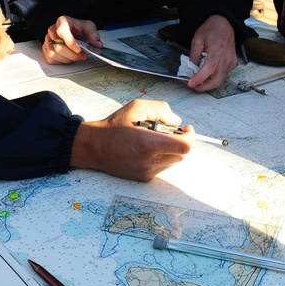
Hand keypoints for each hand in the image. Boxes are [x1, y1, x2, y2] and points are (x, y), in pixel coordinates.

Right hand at [42, 15, 101, 64]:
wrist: (73, 29)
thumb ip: (93, 34)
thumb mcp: (89, 27)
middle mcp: (53, 30)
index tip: (79, 49)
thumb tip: (97, 44)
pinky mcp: (46, 48)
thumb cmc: (78, 27)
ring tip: (75, 57)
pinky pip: (50, 59)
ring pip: (53, 54)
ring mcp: (48, 40)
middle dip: (72, 55)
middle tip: (82, 55)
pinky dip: (61, 61)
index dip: (70, 42)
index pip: (62, 32)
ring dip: (67, 59)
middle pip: (58, 47)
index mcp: (62, 21)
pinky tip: (68, 58)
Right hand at [71, 99, 192, 180]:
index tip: (186, 129)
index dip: (189, 136)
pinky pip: (162, 167)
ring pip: (173, 161)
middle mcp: (149, 162)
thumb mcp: (137, 107)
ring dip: (170, 149)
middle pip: (181, 154)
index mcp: (148, 144)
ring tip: (154, 138)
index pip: (184, 147)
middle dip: (179, 141)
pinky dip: (161, 156)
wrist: (94, 146)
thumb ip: (161, 110)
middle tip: (168, 130)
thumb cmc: (114, 125)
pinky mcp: (143, 178)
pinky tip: (147, 148)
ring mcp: (146, 172)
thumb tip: (177, 122)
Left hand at [186, 15, 237, 91]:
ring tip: (198, 80)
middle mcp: (227, 58)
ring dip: (208, 84)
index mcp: (218, 50)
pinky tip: (206, 75)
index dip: (199, 78)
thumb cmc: (212, 29)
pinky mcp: (232, 64)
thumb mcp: (197, 40)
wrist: (224, 24)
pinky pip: (223, 76)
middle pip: (216, 80)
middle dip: (203, 86)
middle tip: (192, 85)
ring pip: (220, 80)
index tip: (190, 83)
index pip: (209, 68)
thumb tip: (190, 71)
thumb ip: (193, 56)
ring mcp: (231, 62)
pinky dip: (213, 79)